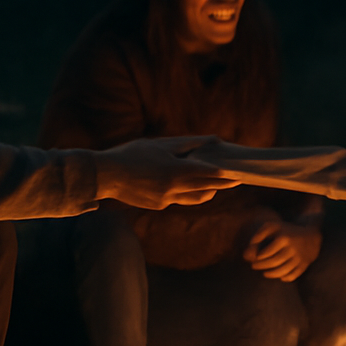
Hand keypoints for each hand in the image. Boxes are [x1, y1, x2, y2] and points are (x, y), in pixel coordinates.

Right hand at [97, 137, 239, 209]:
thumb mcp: (160, 144)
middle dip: (222, 184)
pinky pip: (179, 199)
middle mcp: (173, 188)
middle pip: (206, 187)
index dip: (225, 175)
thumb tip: (211, 140)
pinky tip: (190, 185)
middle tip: (237, 181)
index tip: (239, 174)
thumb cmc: (132, 154)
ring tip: (216, 185)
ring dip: (207, 191)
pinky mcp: (159, 206)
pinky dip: (187, 192)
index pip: (209, 174)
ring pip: (195, 197)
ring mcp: (166, 200)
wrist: (106, 176)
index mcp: (175, 171)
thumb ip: (187, 144)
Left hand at [243, 220, 322, 280]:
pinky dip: (284, 278)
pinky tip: (279, 276)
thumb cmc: (287, 231)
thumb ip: (258, 236)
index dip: (257, 258)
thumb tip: (247, 253)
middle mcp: (293, 248)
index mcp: (284, 238)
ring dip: (271, 274)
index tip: (254, 258)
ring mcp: (300, 258)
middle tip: (254, 266)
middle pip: (274, 262)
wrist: (312, 234)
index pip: (266, 253)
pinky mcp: (304, 265)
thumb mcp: (273, 227)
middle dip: (261, 266)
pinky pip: (293, 275)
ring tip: (264, 273)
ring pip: (283, 271)